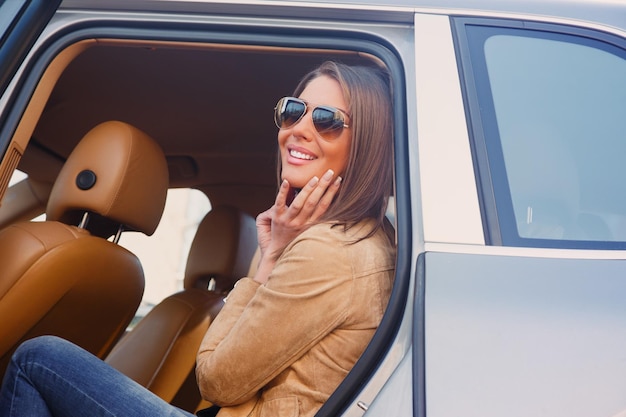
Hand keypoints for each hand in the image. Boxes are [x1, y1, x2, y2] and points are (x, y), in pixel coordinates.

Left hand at [253, 169, 341, 283]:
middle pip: (314, 202)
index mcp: (310, 224)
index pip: (324, 206)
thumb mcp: (308, 230)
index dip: (332, 193)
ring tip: (315, 177)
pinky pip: (280, 203)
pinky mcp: (276, 219)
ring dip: (308, 189)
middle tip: (330, 172)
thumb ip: (315, 217)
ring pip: (299, 203)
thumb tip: (326, 201)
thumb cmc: (294, 241)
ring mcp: (288, 220)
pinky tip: (287, 182)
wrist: (277, 255)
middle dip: (323, 186)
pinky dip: (283, 192)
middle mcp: (301, 223)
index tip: (338, 180)